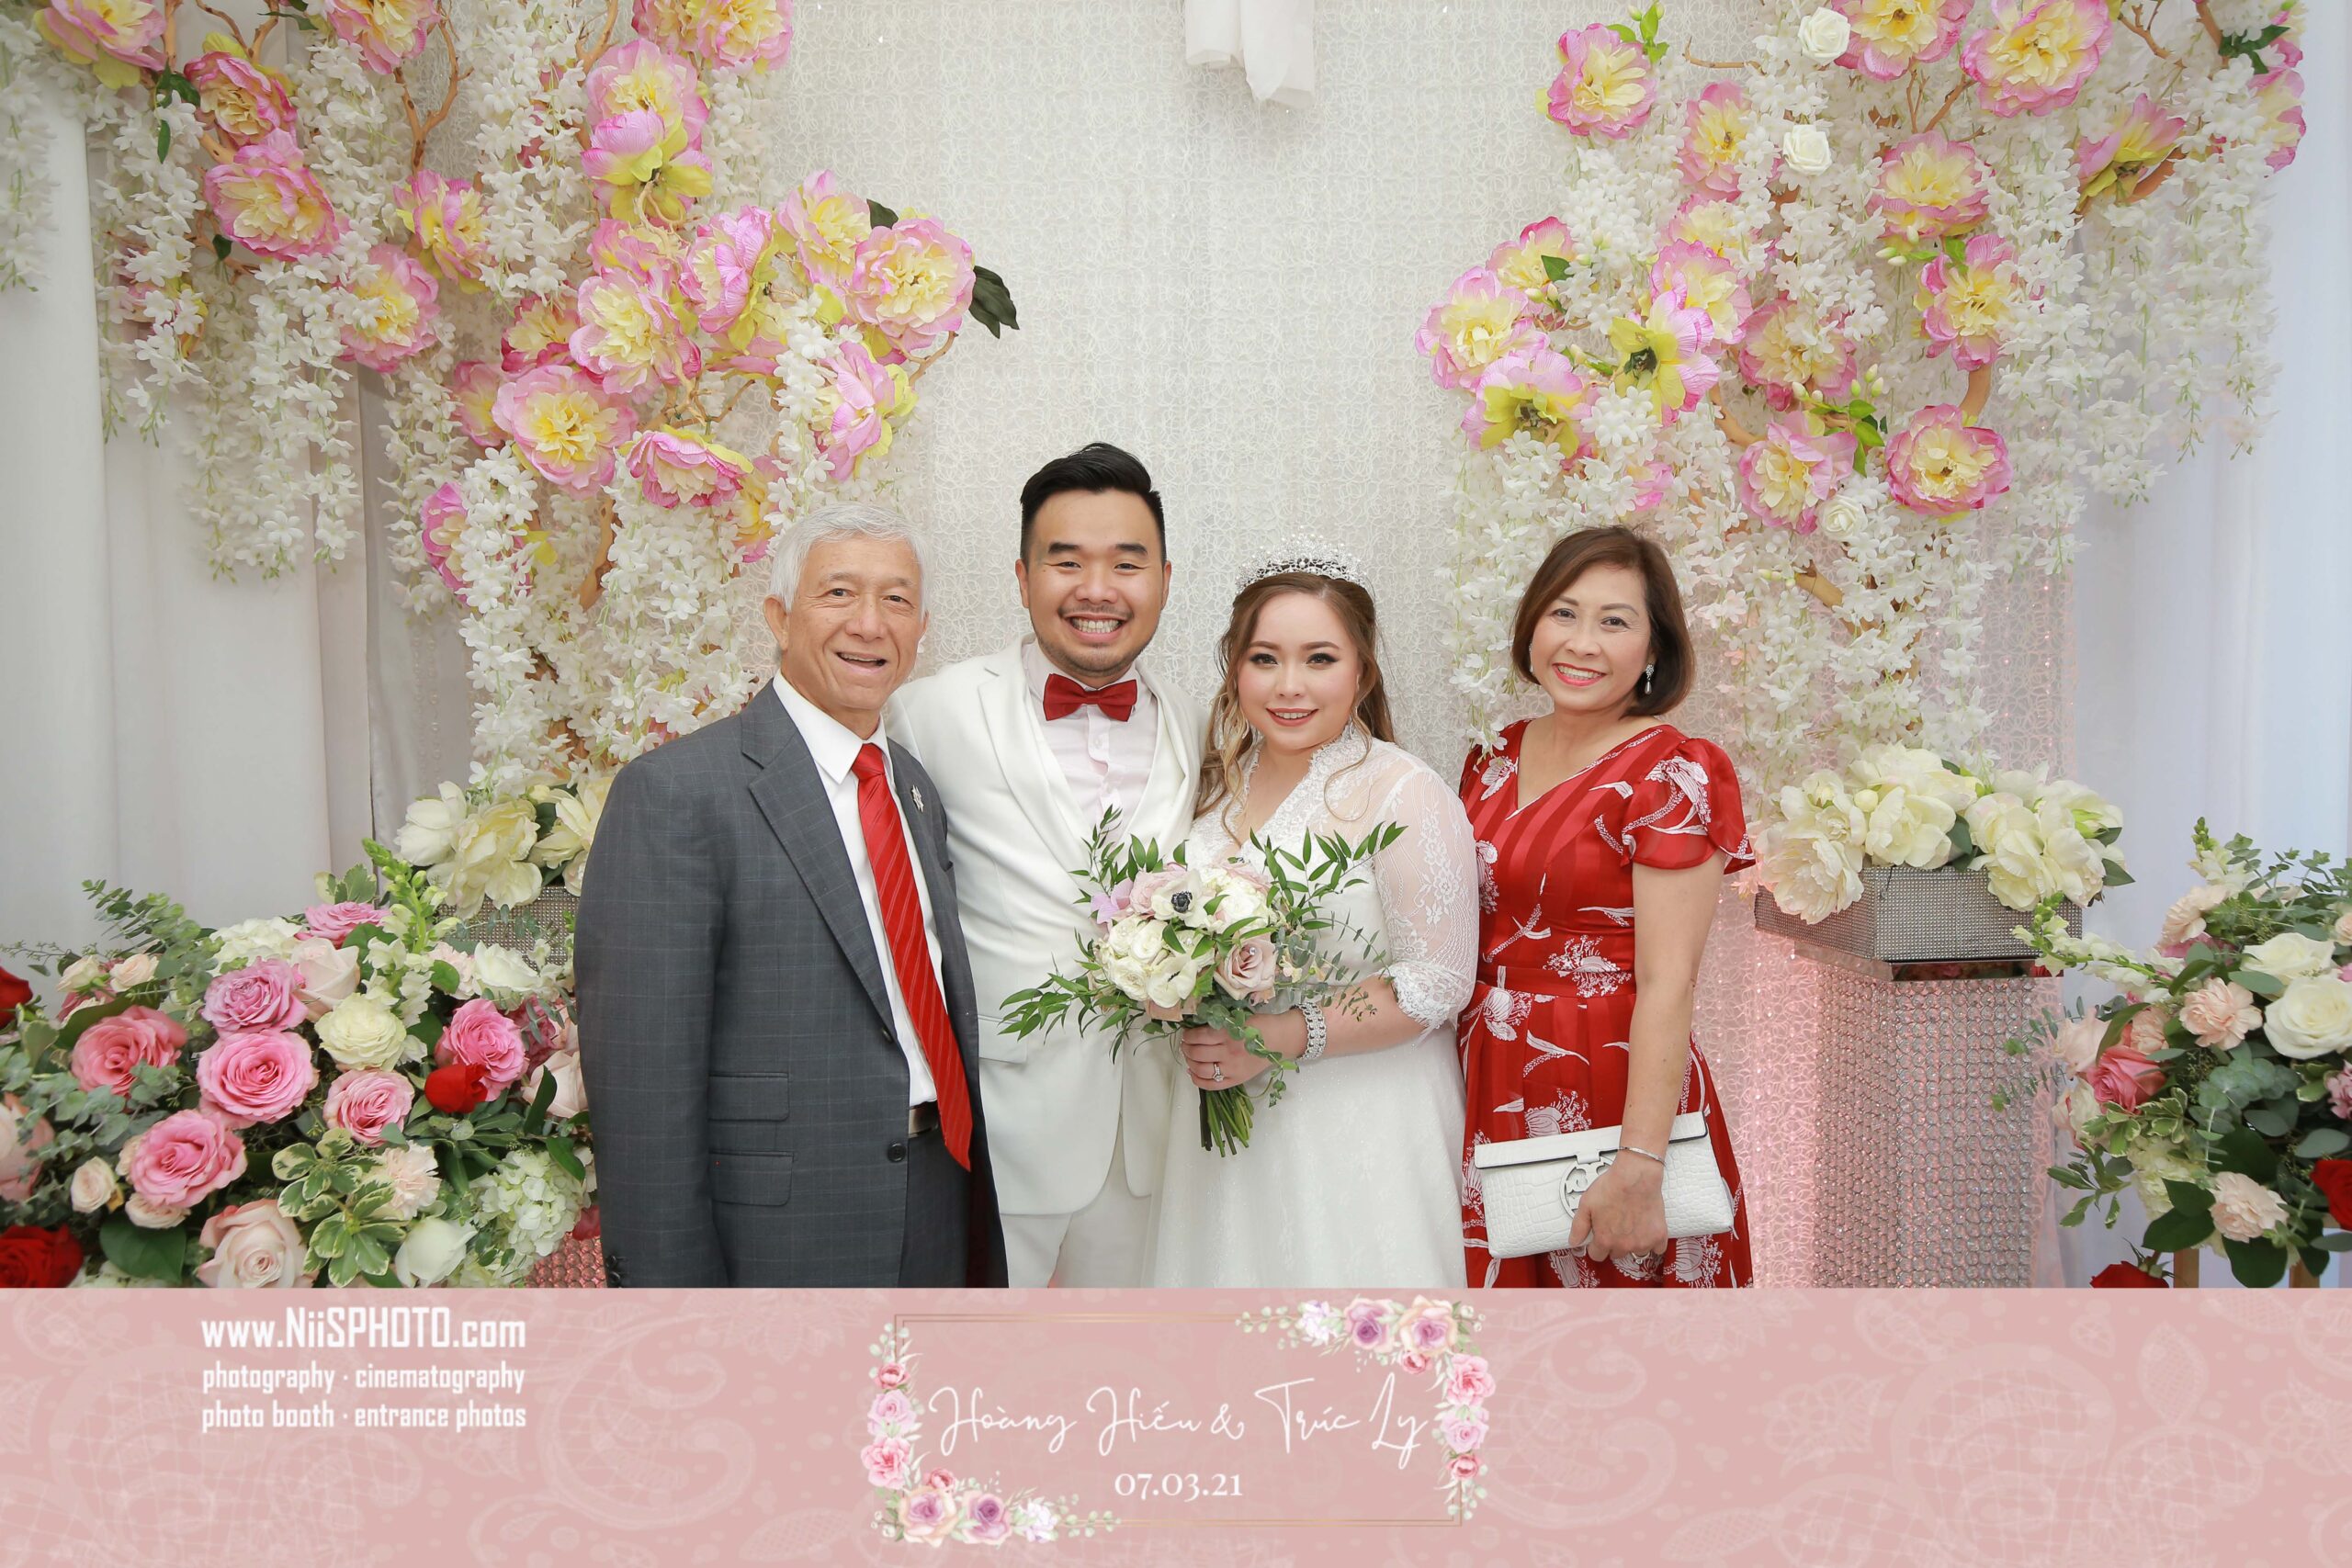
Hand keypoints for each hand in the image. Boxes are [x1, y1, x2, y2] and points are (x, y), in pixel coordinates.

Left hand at [1178, 1014, 1296, 1089]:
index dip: (1188, 1036)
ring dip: (1190, 1062)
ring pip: (1201, 1069)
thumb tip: (1196, 1030)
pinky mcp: (1236, 1080)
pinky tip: (1193, 1072)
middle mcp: (1228, 1052)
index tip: (1186, 1034)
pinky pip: (1211, 1084)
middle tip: (1185, 1044)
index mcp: (1229, 1034)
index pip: (1199, 1037)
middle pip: (1197, 1053)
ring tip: (1189, 1056)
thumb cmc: (1261, 1026)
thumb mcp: (1238, 1019)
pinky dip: (1198, 1079)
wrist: (1281, 1040)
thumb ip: (1219, 1025)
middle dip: (1186, 1048)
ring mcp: (1232, 1068)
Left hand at [1566, 1156, 1666, 1267]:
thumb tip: (1574, 1242)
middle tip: (1616, 1225)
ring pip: (1636, 1252)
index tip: (1599, 1237)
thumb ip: (1578, 1227)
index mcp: (1605, 1239)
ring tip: (1631, 1225)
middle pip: (1616, 1254)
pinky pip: (1657, 1249)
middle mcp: (1623, 1245)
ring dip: (1633, 1243)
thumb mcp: (1586, 1204)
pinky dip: (1653, 1242)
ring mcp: (1642, 1242)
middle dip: (1614, 1243)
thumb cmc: (1613, 1186)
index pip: (1597, 1255)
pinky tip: (1647, 1230)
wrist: (1636, 1176)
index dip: (1596, 1245)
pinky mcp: (1658, 1236)